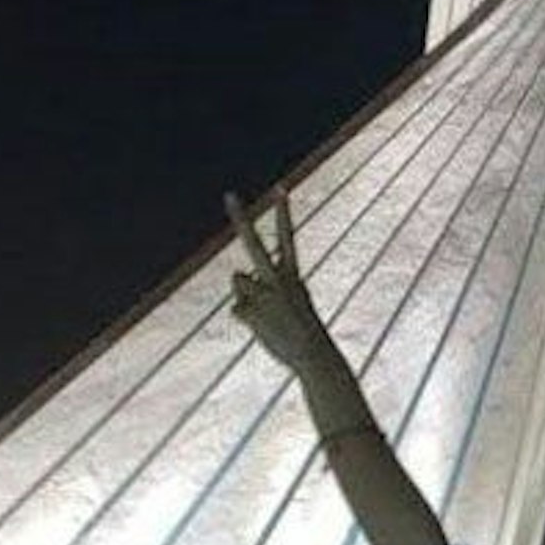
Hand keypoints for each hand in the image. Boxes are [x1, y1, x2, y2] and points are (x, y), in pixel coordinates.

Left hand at [226, 191, 339, 375]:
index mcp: (293, 275)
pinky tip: (265, 329)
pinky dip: (247, 319)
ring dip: (248, 298)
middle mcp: (277, 279)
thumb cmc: (305, 334)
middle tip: (229, 194)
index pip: (288, 238)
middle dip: (240, 218)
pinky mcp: (248, 310)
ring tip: (271, 318)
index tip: (280, 188)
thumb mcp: (291, 304)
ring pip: (239, 283)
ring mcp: (261, 294)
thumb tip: (236, 275)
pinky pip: (238, 309)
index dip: (283, 213)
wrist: (315, 356)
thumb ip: (264, 285)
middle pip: (253, 244)